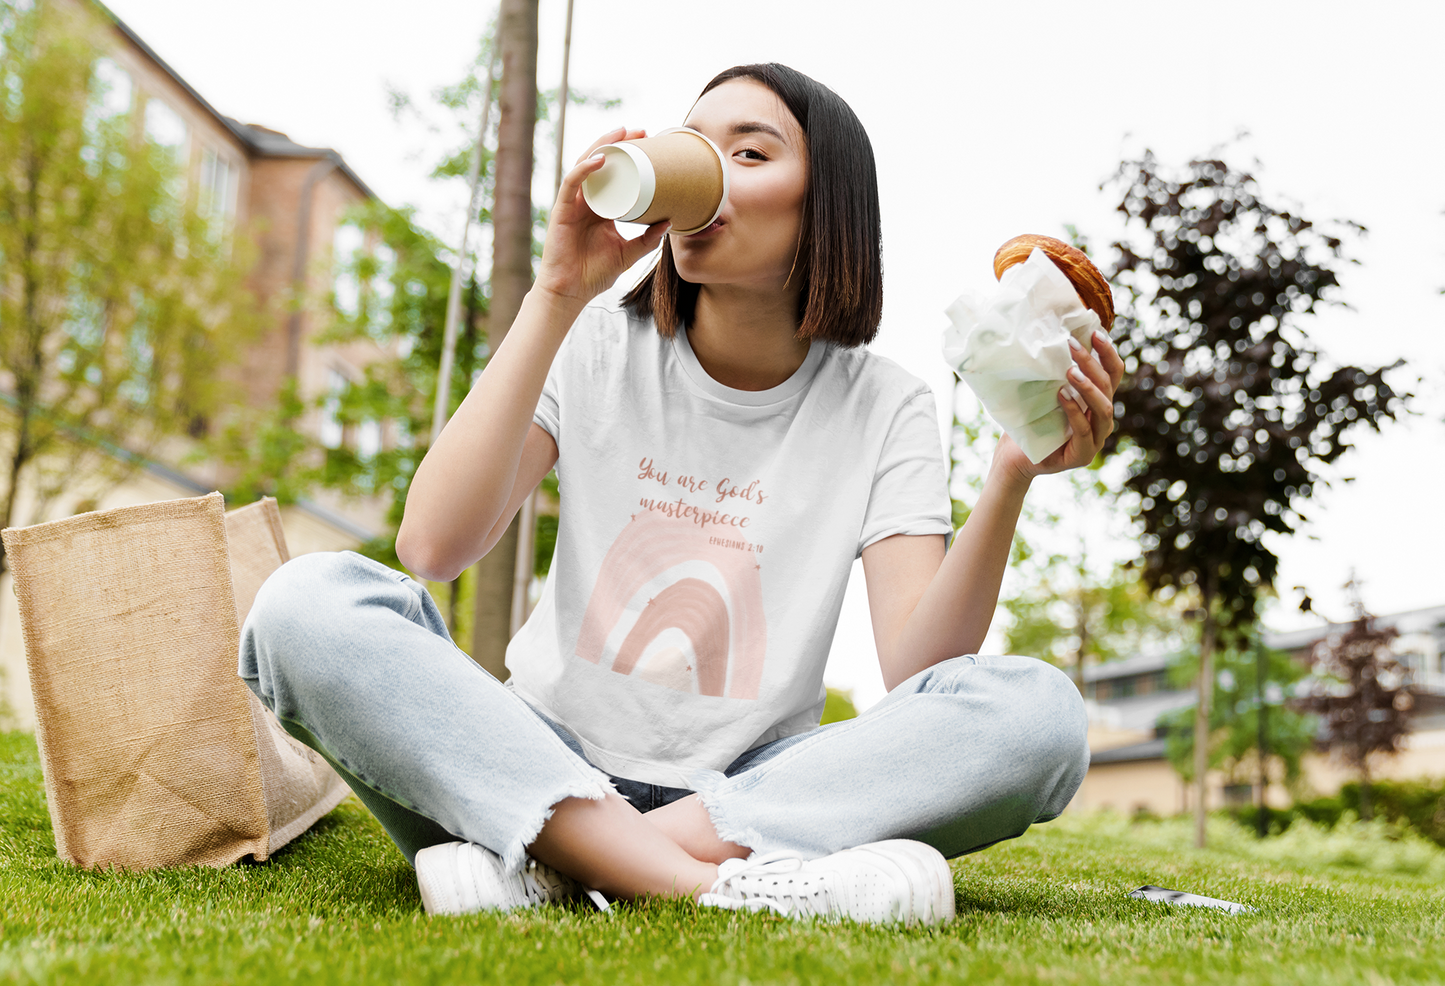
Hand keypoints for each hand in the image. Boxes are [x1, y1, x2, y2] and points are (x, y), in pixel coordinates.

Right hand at [533, 128, 670, 304]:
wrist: (571, 292)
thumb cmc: (594, 273)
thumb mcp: (629, 253)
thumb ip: (648, 239)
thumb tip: (671, 221)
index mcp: (600, 207)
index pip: (614, 172)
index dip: (628, 155)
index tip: (650, 143)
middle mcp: (586, 200)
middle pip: (600, 161)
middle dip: (619, 142)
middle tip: (641, 131)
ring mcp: (572, 203)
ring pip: (584, 164)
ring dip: (603, 146)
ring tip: (622, 133)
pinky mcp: (562, 210)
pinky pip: (572, 183)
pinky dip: (584, 169)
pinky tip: (599, 159)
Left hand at [997, 329, 1124, 483]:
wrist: (1014, 457)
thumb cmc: (1029, 421)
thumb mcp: (1044, 392)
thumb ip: (1055, 374)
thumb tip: (1049, 336)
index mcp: (1097, 402)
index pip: (1112, 373)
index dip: (1107, 353)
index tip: (1094, 332)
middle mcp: (1101, 419)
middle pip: (1108, 387)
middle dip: (1092, 363)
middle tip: (1072, 345)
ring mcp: (1096, 439)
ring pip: (1103, 409)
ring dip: (1088, 387)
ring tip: (1070, 371)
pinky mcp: (1083, 455)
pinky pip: (1083, 430)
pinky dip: (1073, 411)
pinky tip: (1062, 396)